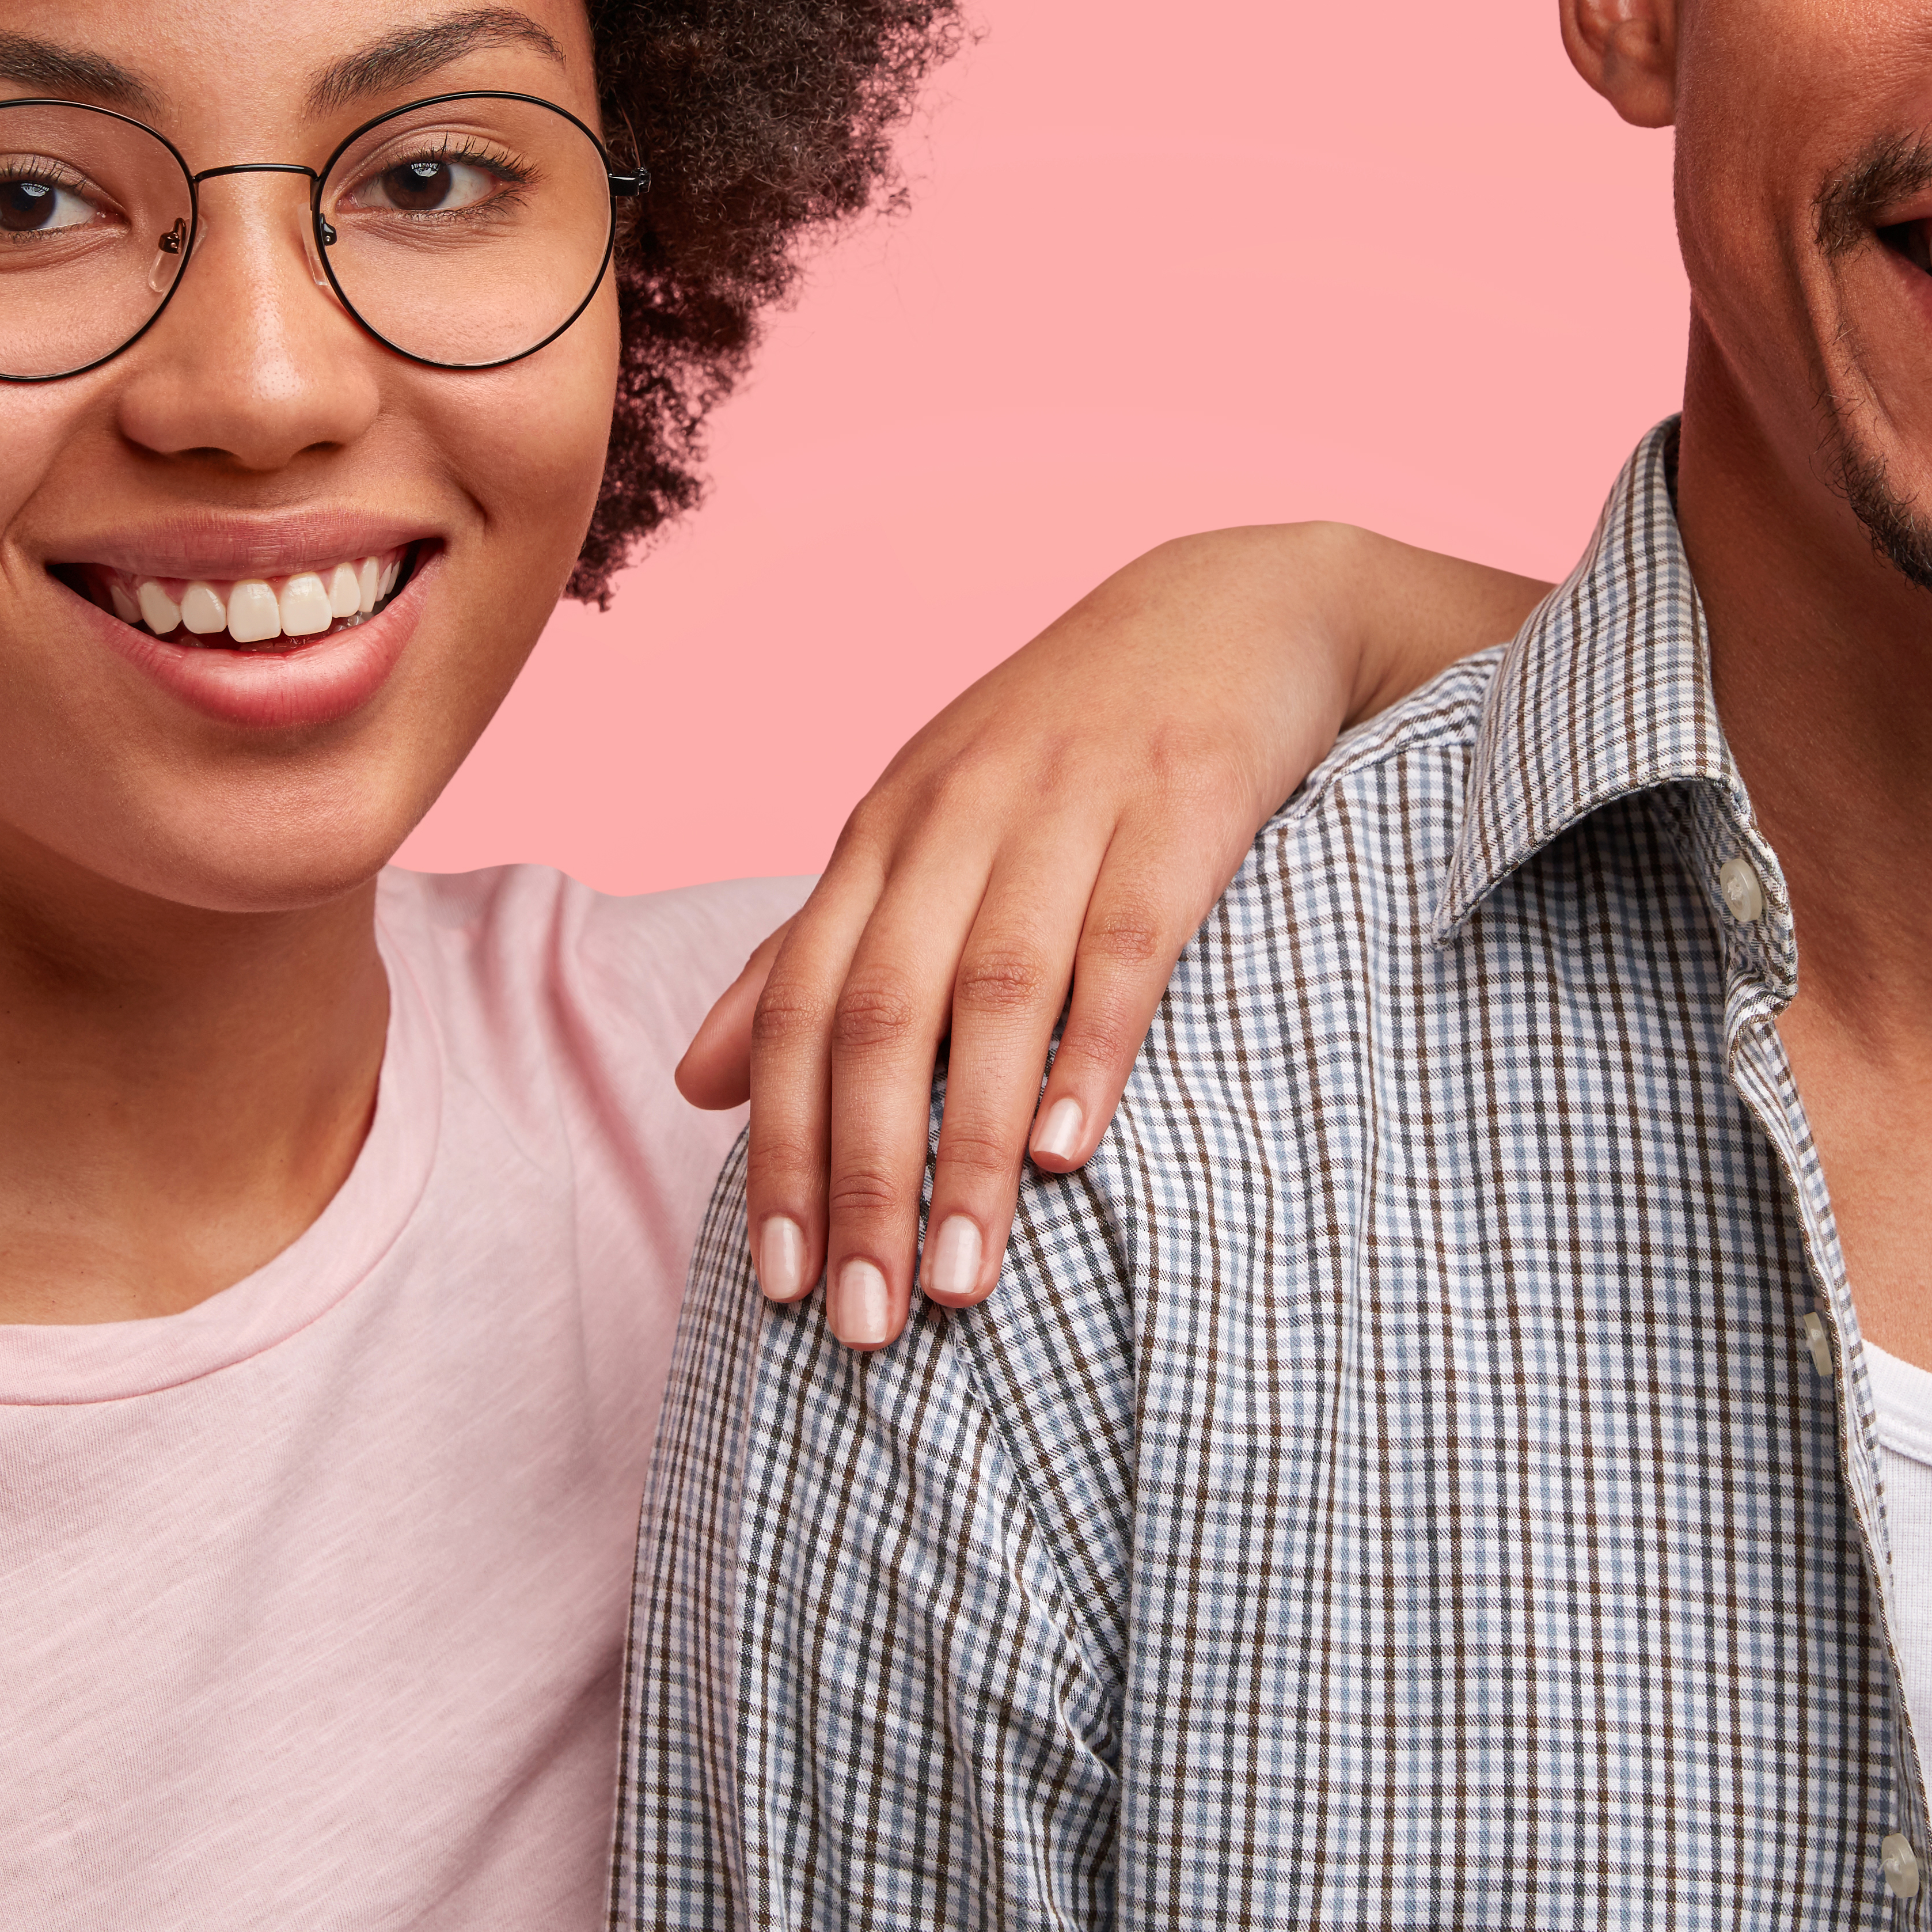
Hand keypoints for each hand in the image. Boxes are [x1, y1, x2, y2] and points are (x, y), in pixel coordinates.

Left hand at [678, 524, 1543, 1347]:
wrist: (1235, 607)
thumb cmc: (1067, 744)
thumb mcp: (925, 829)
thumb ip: (817, 953)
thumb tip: (696, 1080)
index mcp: (887, 832)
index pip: (800, 1005)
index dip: (779, 1146)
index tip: (777, 1283)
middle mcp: (959, 818)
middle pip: (878, 1016)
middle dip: (860, 1179)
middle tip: (862, 1324)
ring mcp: (1070, 808)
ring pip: (992, 996)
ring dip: (968, 1150)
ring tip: (961, 1283)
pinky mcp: (1181, 808)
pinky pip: (1126, 944)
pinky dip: (1091, 1051)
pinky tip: (1070, 1156)